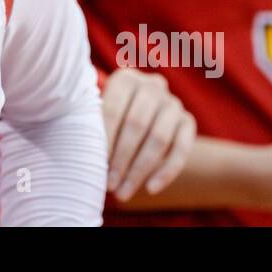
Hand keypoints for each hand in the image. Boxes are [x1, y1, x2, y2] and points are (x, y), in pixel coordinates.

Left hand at [102, 68, 196, 200]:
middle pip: (137, 125)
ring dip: (140, 170)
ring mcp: (173, 102)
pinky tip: (151, 189)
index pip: (113, 110)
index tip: (97, 166)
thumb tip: (83, 157)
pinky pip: (181, 149)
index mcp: (125, 78)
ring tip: (124, 192)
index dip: (105, 140)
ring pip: (159, 139)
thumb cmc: (109, 118)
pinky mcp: (188, 121)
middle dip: (122, 159)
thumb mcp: (98, 113)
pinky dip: (166, 172)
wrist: (142, 114)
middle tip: (110, 186)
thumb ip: (93, 126)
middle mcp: (152, 85)